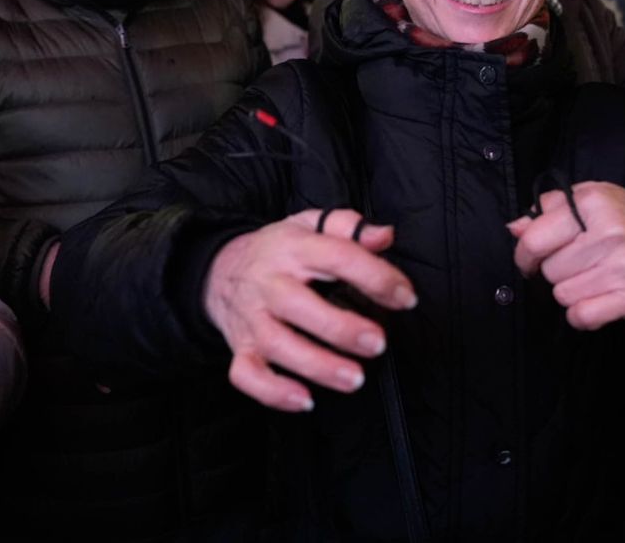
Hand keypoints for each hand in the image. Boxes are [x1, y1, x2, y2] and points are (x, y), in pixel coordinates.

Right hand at [204, 209, 416, 412]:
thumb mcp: (309, 224)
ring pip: (278, 346)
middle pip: (301, 306)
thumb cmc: (278, 251)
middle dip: (342, 328)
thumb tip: (385, 236)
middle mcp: (270, 284)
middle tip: (378, 343)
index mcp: (294, 249)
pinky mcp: (240, 348)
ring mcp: (253, 319)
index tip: (406, 297)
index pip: (337, 256)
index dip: (376, 276)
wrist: (219, 269)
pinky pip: (248, 376)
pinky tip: (305, 400)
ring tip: (355, 378)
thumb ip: (348, 226)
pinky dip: (274, 392)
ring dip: (318, 366)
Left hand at [507, 182, 624, 330]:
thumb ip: (550, 209)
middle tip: (579, 262)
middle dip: (557, 269)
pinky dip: (582, 313)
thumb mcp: (591, 199)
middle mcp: (609, 234)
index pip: (535, 239)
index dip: (525, 253)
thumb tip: (515, 228)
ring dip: (571, 290)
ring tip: (592, 277)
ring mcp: (622, 268)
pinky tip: (595, 299)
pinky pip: (582, 317)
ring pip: (563, 295)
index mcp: (593, 204)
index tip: (530, 258)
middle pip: (549, 270)